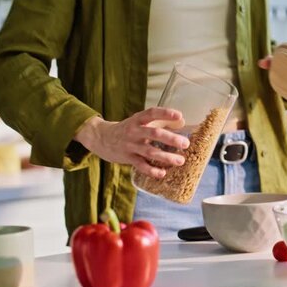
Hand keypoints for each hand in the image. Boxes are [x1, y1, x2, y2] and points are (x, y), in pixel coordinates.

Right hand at [74, 107, 189, 178]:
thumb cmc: (127, 129)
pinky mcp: (127, 158)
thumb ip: (156, 122)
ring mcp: (130, 145)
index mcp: (137, 119)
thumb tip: (181, 122)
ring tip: (180, 160)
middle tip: (185, 143)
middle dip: (171, 139)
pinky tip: (162, 173)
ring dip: (166, 157)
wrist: (101, 138)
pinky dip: (152, 170)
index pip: (152, 113)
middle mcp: (134, 131)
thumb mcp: (137, 122)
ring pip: (150, 152)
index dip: (166, 113)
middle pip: (154, 133)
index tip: (180, 116)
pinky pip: (141, 165)